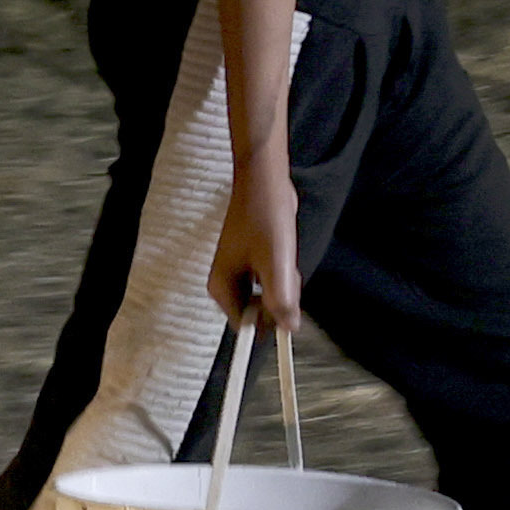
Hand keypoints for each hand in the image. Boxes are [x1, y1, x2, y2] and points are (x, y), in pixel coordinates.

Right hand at [209, 164, 306, 332]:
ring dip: (283, 283)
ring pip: (268, 295)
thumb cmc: (265, 218)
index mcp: (221, 288)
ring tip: (283, 256)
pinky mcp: (252, 260)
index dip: (268, 324)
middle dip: (278, 299)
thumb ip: (280, 300)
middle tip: (284, 272)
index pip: (245, 327)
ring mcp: (239, 271)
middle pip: (258, 312)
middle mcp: (226, 283)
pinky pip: (271, 279)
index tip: (287, 311)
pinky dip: (283, 270)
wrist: (265, 180)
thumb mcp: (275, 264)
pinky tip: (283, 250)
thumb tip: (287, 329)